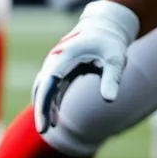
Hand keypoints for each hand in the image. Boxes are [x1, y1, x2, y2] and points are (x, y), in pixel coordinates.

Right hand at [32, 0, 139, 132]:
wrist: (106, 26)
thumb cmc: (111, 42)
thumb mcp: (116, 59)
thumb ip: (112, 78)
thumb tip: (109, 100)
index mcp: (65, 56)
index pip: (48, 83)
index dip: (44, 104)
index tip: (44, 124)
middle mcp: (56, 60)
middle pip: (42, 87)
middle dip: (41, 109)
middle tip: (44, 131)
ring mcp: (57, 64)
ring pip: (44, 88)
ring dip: (45, 106)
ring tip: (49, 127)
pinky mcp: (62, 69)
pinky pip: (52, 88)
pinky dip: (51, 102)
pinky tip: (55, 119)